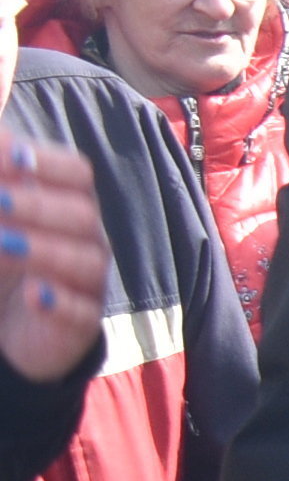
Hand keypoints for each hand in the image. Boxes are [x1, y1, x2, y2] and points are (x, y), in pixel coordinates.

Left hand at [0, 139, 111, 387]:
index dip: (46, 162)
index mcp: (66, 203)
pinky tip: (33, 294)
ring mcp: (87, 282)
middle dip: (35, 204)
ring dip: (42, 250)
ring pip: (85, 261)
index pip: (76, 172)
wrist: (12, 322)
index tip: (6, 155)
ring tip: (1, 243)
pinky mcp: (80, 325)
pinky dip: (59, 303)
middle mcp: (85, 238)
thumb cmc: (3, 256)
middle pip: (82, 213)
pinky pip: (82, 313)